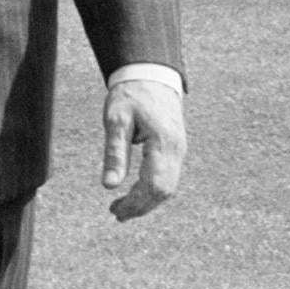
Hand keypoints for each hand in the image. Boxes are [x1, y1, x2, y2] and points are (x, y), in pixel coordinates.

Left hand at [101, 76, 187, 220]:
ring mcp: (180, 150)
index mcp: (163, 143)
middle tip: (116, 214)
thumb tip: (109, 186)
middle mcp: (177, 150)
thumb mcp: (116, 120)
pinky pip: (169, 177)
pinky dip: (154, 190)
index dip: (136, 203)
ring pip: (169, 187)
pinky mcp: (176, 149)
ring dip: (148, 201)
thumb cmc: (131, 94)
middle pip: (164, 191)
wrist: (151, 74)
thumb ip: (114, 153)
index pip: (154, 185)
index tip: (115, 211)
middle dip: (141, 207)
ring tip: (123, 209)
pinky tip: (137, 193)